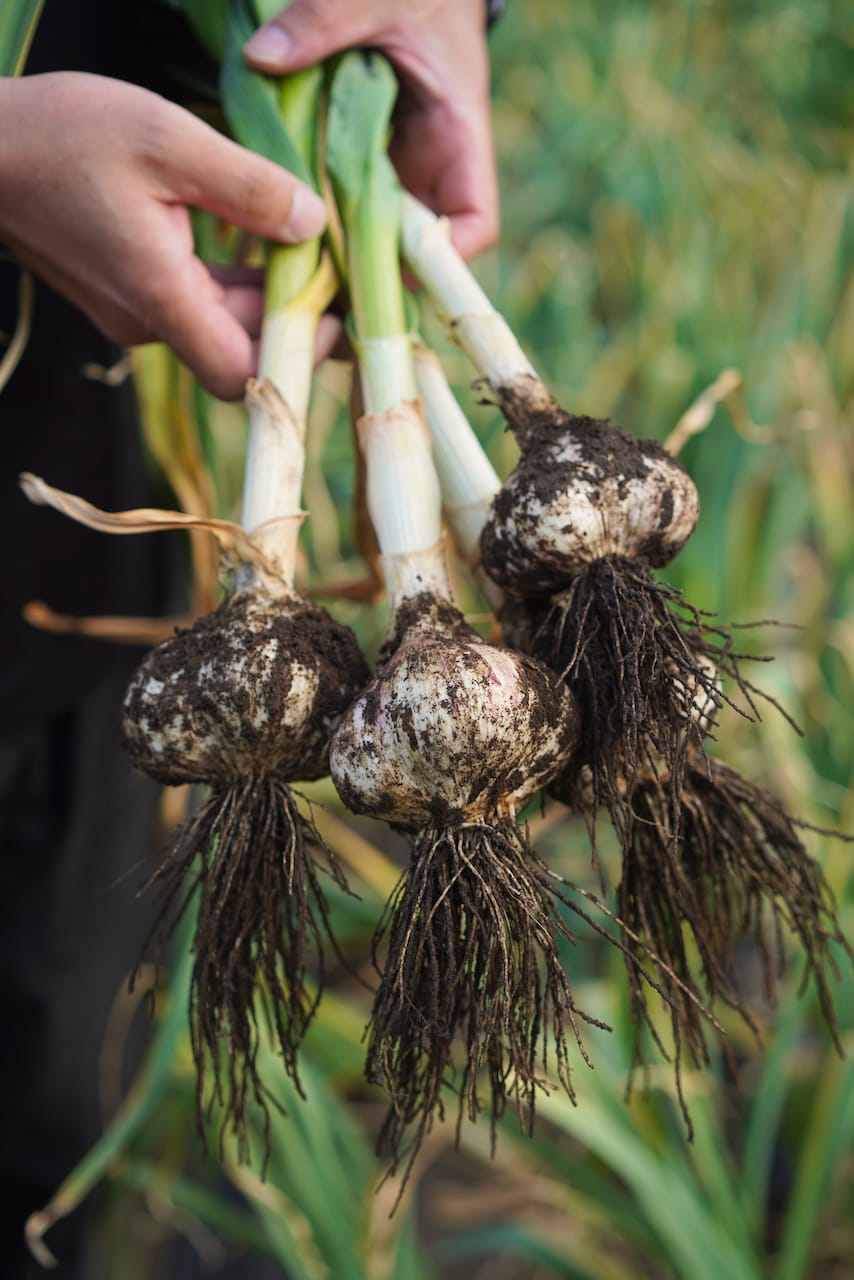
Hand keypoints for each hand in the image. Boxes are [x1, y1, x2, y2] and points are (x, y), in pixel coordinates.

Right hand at [0, 72, 326, 399]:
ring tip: (312, 249)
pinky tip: (259, 239)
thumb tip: (313, 225)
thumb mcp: (167, 140)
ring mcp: (134, 312)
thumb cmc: (63, 136)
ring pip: (221, 323)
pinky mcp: (125, 293)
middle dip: (295, 317)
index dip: (297, 356)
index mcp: (160, 298)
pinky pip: (196, 301)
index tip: (337, 312)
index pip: (242, 375)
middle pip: (240, 348)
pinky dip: (234, 282)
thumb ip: (247, 187)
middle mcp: (147, 322)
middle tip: (342, 270)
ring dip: (267, 297)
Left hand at [244, 0, 497, 259]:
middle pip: (415, 244)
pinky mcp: (359, 157)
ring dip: (336, 251)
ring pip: (374, 231)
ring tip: (289, 271)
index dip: (445, 258)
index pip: (474, 221)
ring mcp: (394, 165)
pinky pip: (340, 201)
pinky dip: (312, 217)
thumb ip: (323, 20)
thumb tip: (263, 55)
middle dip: (373, 270)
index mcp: (457, 134)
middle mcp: (429, 163)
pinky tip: (271, 228)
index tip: (397, 271)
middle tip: (321, 287)